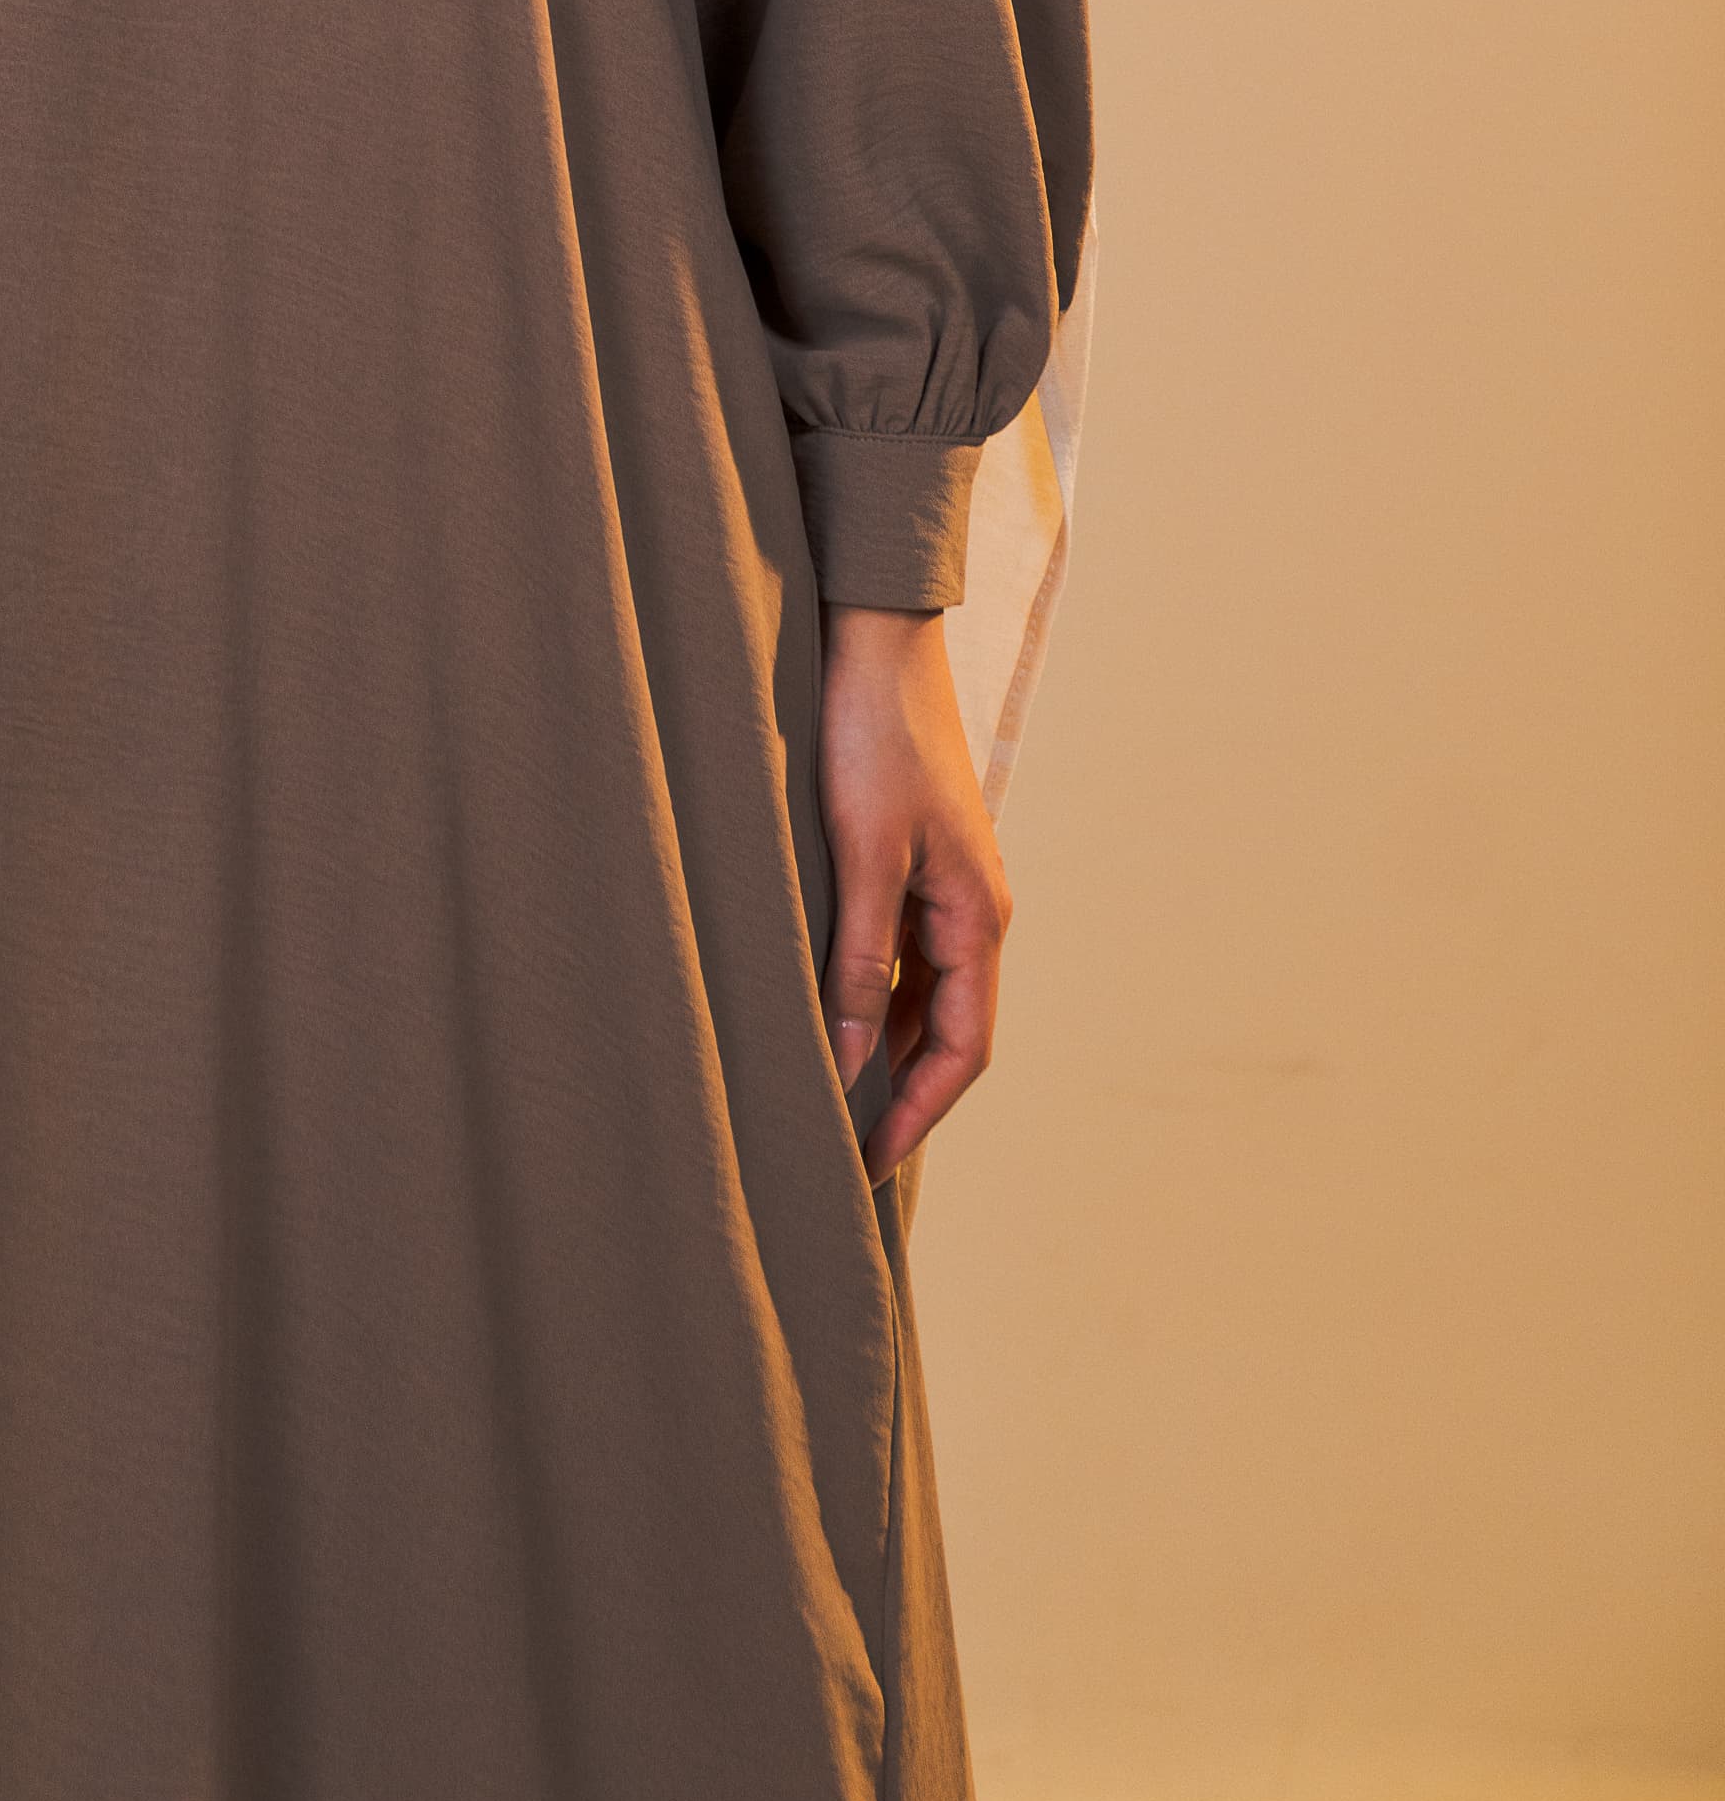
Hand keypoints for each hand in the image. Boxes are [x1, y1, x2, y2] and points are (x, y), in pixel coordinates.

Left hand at [818, 608, 1011, 1177]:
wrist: (874, 638)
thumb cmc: (872, 737)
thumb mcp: (861, 855)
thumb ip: (860, 958)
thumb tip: (852, 1057)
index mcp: (978, 916)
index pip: (963, 1049)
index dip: (917, 1113)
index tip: (867, 1163)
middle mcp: (973, 908)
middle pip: (948, 1029)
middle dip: (901, 1091)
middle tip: (838, 1142)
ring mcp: (945, 882)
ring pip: (922, 990)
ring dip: (883, 1040)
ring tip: (823, 1088)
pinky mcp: (911, 856)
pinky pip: (899, 947)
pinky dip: (869, 988)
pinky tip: (822, 1002)